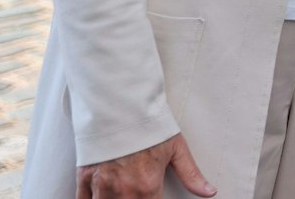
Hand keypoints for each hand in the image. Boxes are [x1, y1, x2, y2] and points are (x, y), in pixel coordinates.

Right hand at [75, 134, 214, 198]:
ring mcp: (100, 185)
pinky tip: (101, 196)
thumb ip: (191, 175)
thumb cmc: (149, 125)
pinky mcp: (84, 178)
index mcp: (146, 186)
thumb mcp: (176, 148)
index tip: (153, 197)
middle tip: (139, 190)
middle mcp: (122, 190)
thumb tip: (210, 192)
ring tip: (124, 193)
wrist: (119, 105)